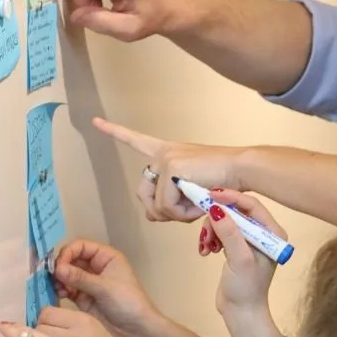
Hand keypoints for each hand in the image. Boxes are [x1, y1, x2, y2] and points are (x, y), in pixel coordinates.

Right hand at [53, 238, 162, 336]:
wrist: (137, 328)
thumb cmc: (127, 302)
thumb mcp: (104, 288)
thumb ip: (80, 277)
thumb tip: (57, 268)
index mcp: (106, 256)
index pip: (81, 246)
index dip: (68, 252)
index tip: (58, 266)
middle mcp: (96, 266)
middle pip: (71, 259)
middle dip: (61, 267)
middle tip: (53, 278)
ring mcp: (88, 281)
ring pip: (67, 274)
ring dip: (59, 279)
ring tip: (58, 289)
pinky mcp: (83, 296)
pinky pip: (67, 288)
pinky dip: (61, 290)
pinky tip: (59, 294)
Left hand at [92, 117, 244, 221]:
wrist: (241, 169)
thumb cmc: (223, 180)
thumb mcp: (192, 192)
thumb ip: (171, 201)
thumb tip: (152, 215)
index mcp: (167, 152)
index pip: (136, 141)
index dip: (114, 132)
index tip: (95, 121)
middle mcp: (162, 154)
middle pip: (143, 194)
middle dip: (161, 212)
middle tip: (184, 213)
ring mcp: (165, 160)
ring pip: (157, 205)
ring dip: (177, 215)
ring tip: (198, 206)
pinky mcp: (171, 168)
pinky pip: (167, 205)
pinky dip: (184, 213)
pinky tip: (200, 203)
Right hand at [205, 192, 285, 321]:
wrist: (241, 313)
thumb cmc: (246, 289)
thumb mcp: (239, 259)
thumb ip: (230, 232)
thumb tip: (215, 208)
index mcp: (272, 233)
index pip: (251, 204)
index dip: (230, 197)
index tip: (209, 196)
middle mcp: (262, 233)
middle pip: (236, 211)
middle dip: (217, 218)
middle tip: (205, 231)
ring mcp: (249, 240)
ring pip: (225, 221)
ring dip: (212, 230)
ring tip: (206, 247)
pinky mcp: (236, 247)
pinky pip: (221, 232)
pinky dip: (211, 238)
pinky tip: (206, 251)